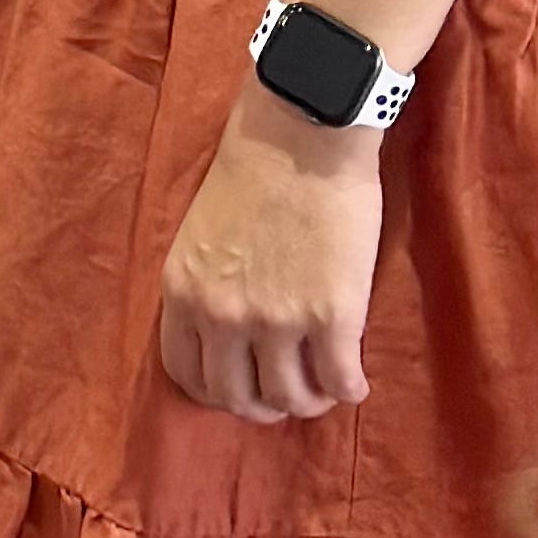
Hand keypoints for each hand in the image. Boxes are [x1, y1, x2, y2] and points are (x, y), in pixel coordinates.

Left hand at [157, 80, 383, 422]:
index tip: (239, 385)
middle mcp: (223, 315)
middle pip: (237, 398)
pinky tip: (354, 381)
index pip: (186, 375)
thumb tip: (224, 339)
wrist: (302, 133)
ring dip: (309, 401)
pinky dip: (349, 390)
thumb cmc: (252, 171)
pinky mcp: (332, 316)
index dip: (216, 390)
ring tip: (323, 386)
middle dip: (263, 405)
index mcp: (183, 292)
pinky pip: (340, 383)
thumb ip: (206, 288)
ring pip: (291, 399)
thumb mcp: (200, 235)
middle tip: (286, 391)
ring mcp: (277, 320)